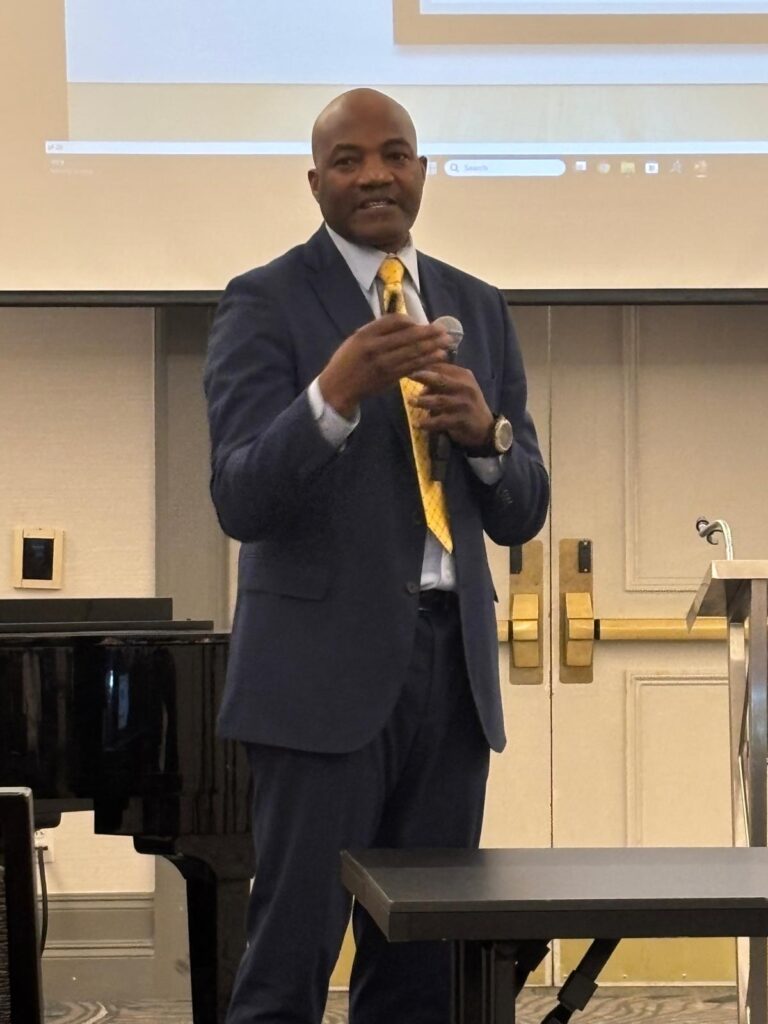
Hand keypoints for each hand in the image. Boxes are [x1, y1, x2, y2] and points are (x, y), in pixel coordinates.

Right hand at [319, 315, 451, 417]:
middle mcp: (375, 347)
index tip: (421, 323)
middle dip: (430, 333)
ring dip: (433, 347)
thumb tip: (407, 324)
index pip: (395, 321)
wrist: (337, 387)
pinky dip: (427, 361)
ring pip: (413, 353)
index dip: (412, 321)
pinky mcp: (389, 378)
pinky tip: (438, 358)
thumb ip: (378, 330)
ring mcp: (383, 364)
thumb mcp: (356, 339)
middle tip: (445, 331)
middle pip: (409, 336)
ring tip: (446, 344)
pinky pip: (412, 367)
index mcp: (366, 334)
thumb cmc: (348, 361)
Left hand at [409, 365, 493, 448]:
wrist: (485, 427)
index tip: (408, 365)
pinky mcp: (462, 420)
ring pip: (440, 400)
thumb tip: (419, 379)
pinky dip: (429, 423)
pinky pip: (442, 421)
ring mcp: (464, 404)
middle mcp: (465, 387)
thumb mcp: (458, 388)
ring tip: (410, 402)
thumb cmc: (466, 404)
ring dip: (423, 401)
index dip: (425, 365)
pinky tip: (418, 424)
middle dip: (423, 377)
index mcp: (464, 376)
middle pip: (441, 380)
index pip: (442, 366)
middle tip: (408, 376)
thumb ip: (441, 381)